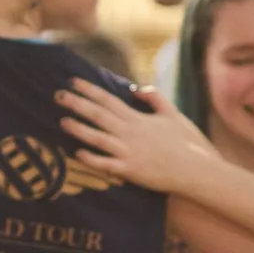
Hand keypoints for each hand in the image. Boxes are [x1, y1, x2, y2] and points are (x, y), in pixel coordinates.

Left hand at [57, 79, 216, 193]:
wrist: (195, 170)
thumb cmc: (186, 142)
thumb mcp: (173, 114)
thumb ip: (155, 99)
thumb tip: (137, 88)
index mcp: (138, 118)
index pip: (109, 100)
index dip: (90, 90)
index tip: (73, 82)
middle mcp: (130, 132)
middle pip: (98, 115)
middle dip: (77, 104)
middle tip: (58, 95)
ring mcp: (129, 151)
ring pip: (98, 138)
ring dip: (79, 129)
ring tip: (62, 121)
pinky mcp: (130, 170)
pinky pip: (106, 164)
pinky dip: (91, 159)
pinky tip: (77, 153)